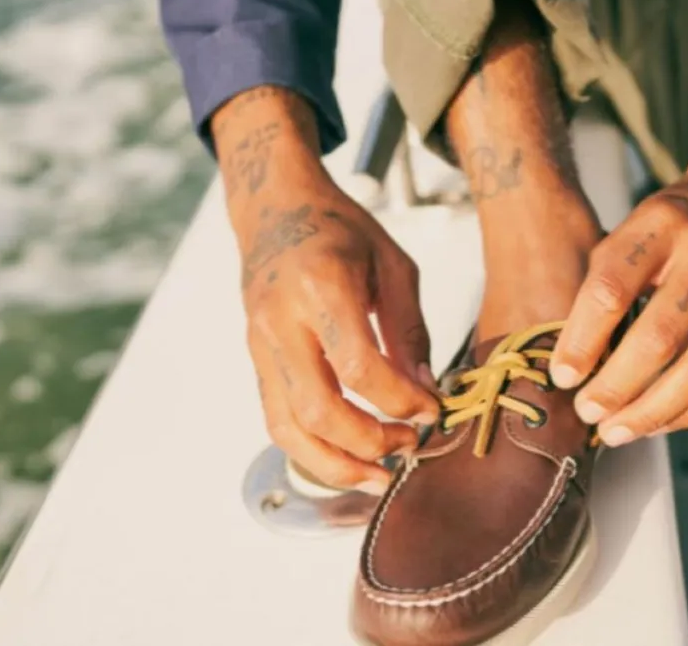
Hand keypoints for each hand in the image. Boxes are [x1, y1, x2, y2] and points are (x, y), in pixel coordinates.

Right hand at [240, 181, 438, 493]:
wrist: (276, 211)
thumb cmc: (339, 229)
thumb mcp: (394, 266)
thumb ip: (410, 331)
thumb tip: (427, 391)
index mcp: (320, 286)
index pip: (358, 367)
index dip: (399, 401)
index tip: (431, 410)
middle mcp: (280, 320)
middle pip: (319, 408)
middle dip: (370, 441)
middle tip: (409, 444)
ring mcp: (260, 344)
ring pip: (288, 428)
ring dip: (336, 464)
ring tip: (379, 476)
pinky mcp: (256, 362)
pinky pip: (278, 420)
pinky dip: (312, 451)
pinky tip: (348, 460)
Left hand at [550, 173, 687, 443]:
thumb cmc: (675, 225)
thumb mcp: (632, 231)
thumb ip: (605, 288)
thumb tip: (573, 367)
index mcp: (662, 222)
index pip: (612, 289)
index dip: (582, 340)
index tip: (563, 376)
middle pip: (660, 337)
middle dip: (617, 387)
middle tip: (588, 413)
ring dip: (653, 411)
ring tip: (617, 431)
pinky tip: (659, 422)